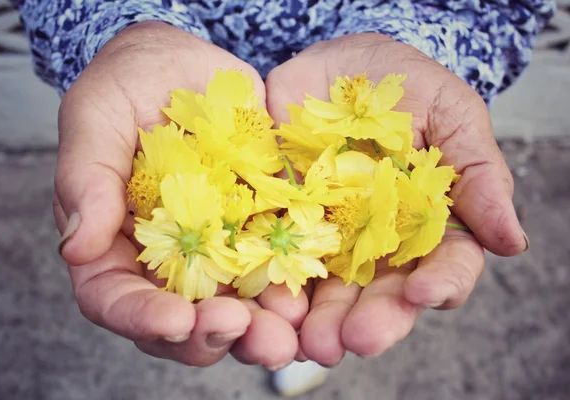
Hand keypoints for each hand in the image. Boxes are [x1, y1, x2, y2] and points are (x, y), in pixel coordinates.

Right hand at [53, 22, 305, 368]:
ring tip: (284, 330)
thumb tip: (75, 246)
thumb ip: (86, 179)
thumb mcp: (96, 118)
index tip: (177, 320)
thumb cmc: (127, 85)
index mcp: (113, 243)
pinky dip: (291, 286)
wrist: (183, 66)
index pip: (114, 298)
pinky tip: (309, 293)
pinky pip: (275, 267)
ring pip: (231, 310)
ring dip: (258, 329)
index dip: (142, 317)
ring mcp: (214, 250)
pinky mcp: (255, 230)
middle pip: (178, 322)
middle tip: (242, 328)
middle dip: (209, 335)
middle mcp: (164, 260)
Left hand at [265, 33, 527, 364]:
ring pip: (329, 289)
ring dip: (322, 320)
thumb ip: (478, 174)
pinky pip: (276, 257)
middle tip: (358, 340)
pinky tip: (269, 305)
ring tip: (312, 342)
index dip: (439, 284)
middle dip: (374, 319)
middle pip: (383, 292)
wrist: (332, 66)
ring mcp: (328, 235)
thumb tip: (512, 242)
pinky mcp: (283, 222)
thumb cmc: (400, 86)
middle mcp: (379, 240)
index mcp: (427, 222)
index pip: (444, 266)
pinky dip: (273, 284)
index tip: (424, 294)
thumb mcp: (450, 114)